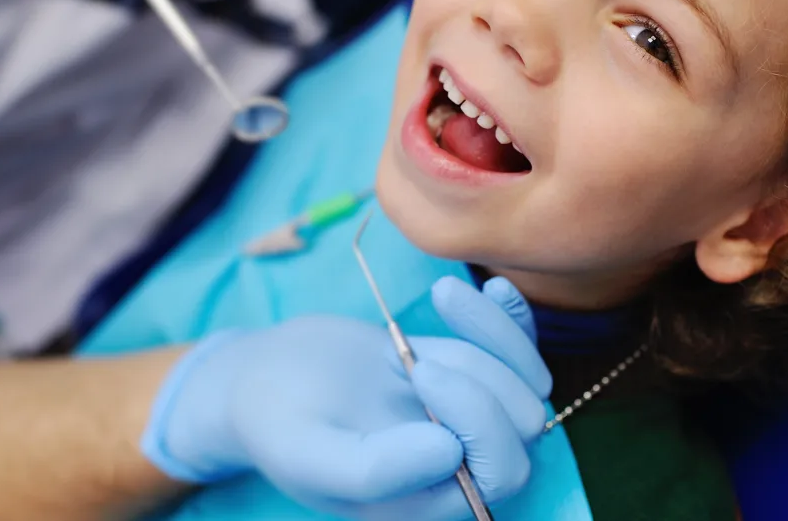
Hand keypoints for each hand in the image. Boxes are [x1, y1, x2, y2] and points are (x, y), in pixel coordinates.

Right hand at [142, 277, 551, 520]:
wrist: (261, 380)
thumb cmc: (277, 423)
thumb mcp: (308, 454)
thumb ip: (373, 470)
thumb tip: (450, 454)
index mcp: (428, 503)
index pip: (500, 472)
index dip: (479, 421)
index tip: (420, 372)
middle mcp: (457, 468)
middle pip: (524, 425)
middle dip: (483, 379)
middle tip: (416, 356)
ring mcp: (465, 419)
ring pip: (526, 380)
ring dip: (489, 337)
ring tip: (434, 305)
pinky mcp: (464, 374)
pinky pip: (516, 349)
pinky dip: (512, 316)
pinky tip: (493, 287)